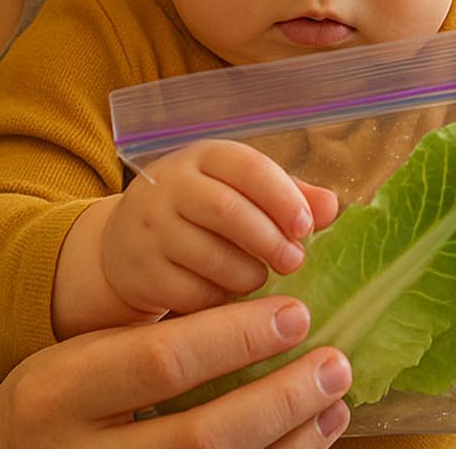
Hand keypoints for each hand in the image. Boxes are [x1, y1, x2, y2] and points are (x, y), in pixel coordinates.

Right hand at [0, 296, 352, 448]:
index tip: (295, 313)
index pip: (163, 363)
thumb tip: (266, 310)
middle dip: (279, 401)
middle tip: (333, 364)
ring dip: (291, 442)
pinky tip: (311, 439)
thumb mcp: (84, 355)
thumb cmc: (59, 399)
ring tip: (333, 402)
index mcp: (65, 393)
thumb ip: (158, 339)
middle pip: (202, 438)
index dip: (236, 339)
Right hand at [103, 140, 338, 314]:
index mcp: (203, 158)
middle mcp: (170, 186)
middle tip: (294, 262)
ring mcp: (151, 229)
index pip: (246, 166)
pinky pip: (191, 291)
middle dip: (269, 240)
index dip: (282, 197)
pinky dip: (219, 299)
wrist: (125, 245)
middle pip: (226, 210)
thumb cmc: (200, 214)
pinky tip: (228, 296)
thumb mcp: (239, 191)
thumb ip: (287, 196)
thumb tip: (330, 207)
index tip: (306, 227)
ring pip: (209, 255)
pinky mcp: (141, 271)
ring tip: (260, 279)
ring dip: (247, 274)